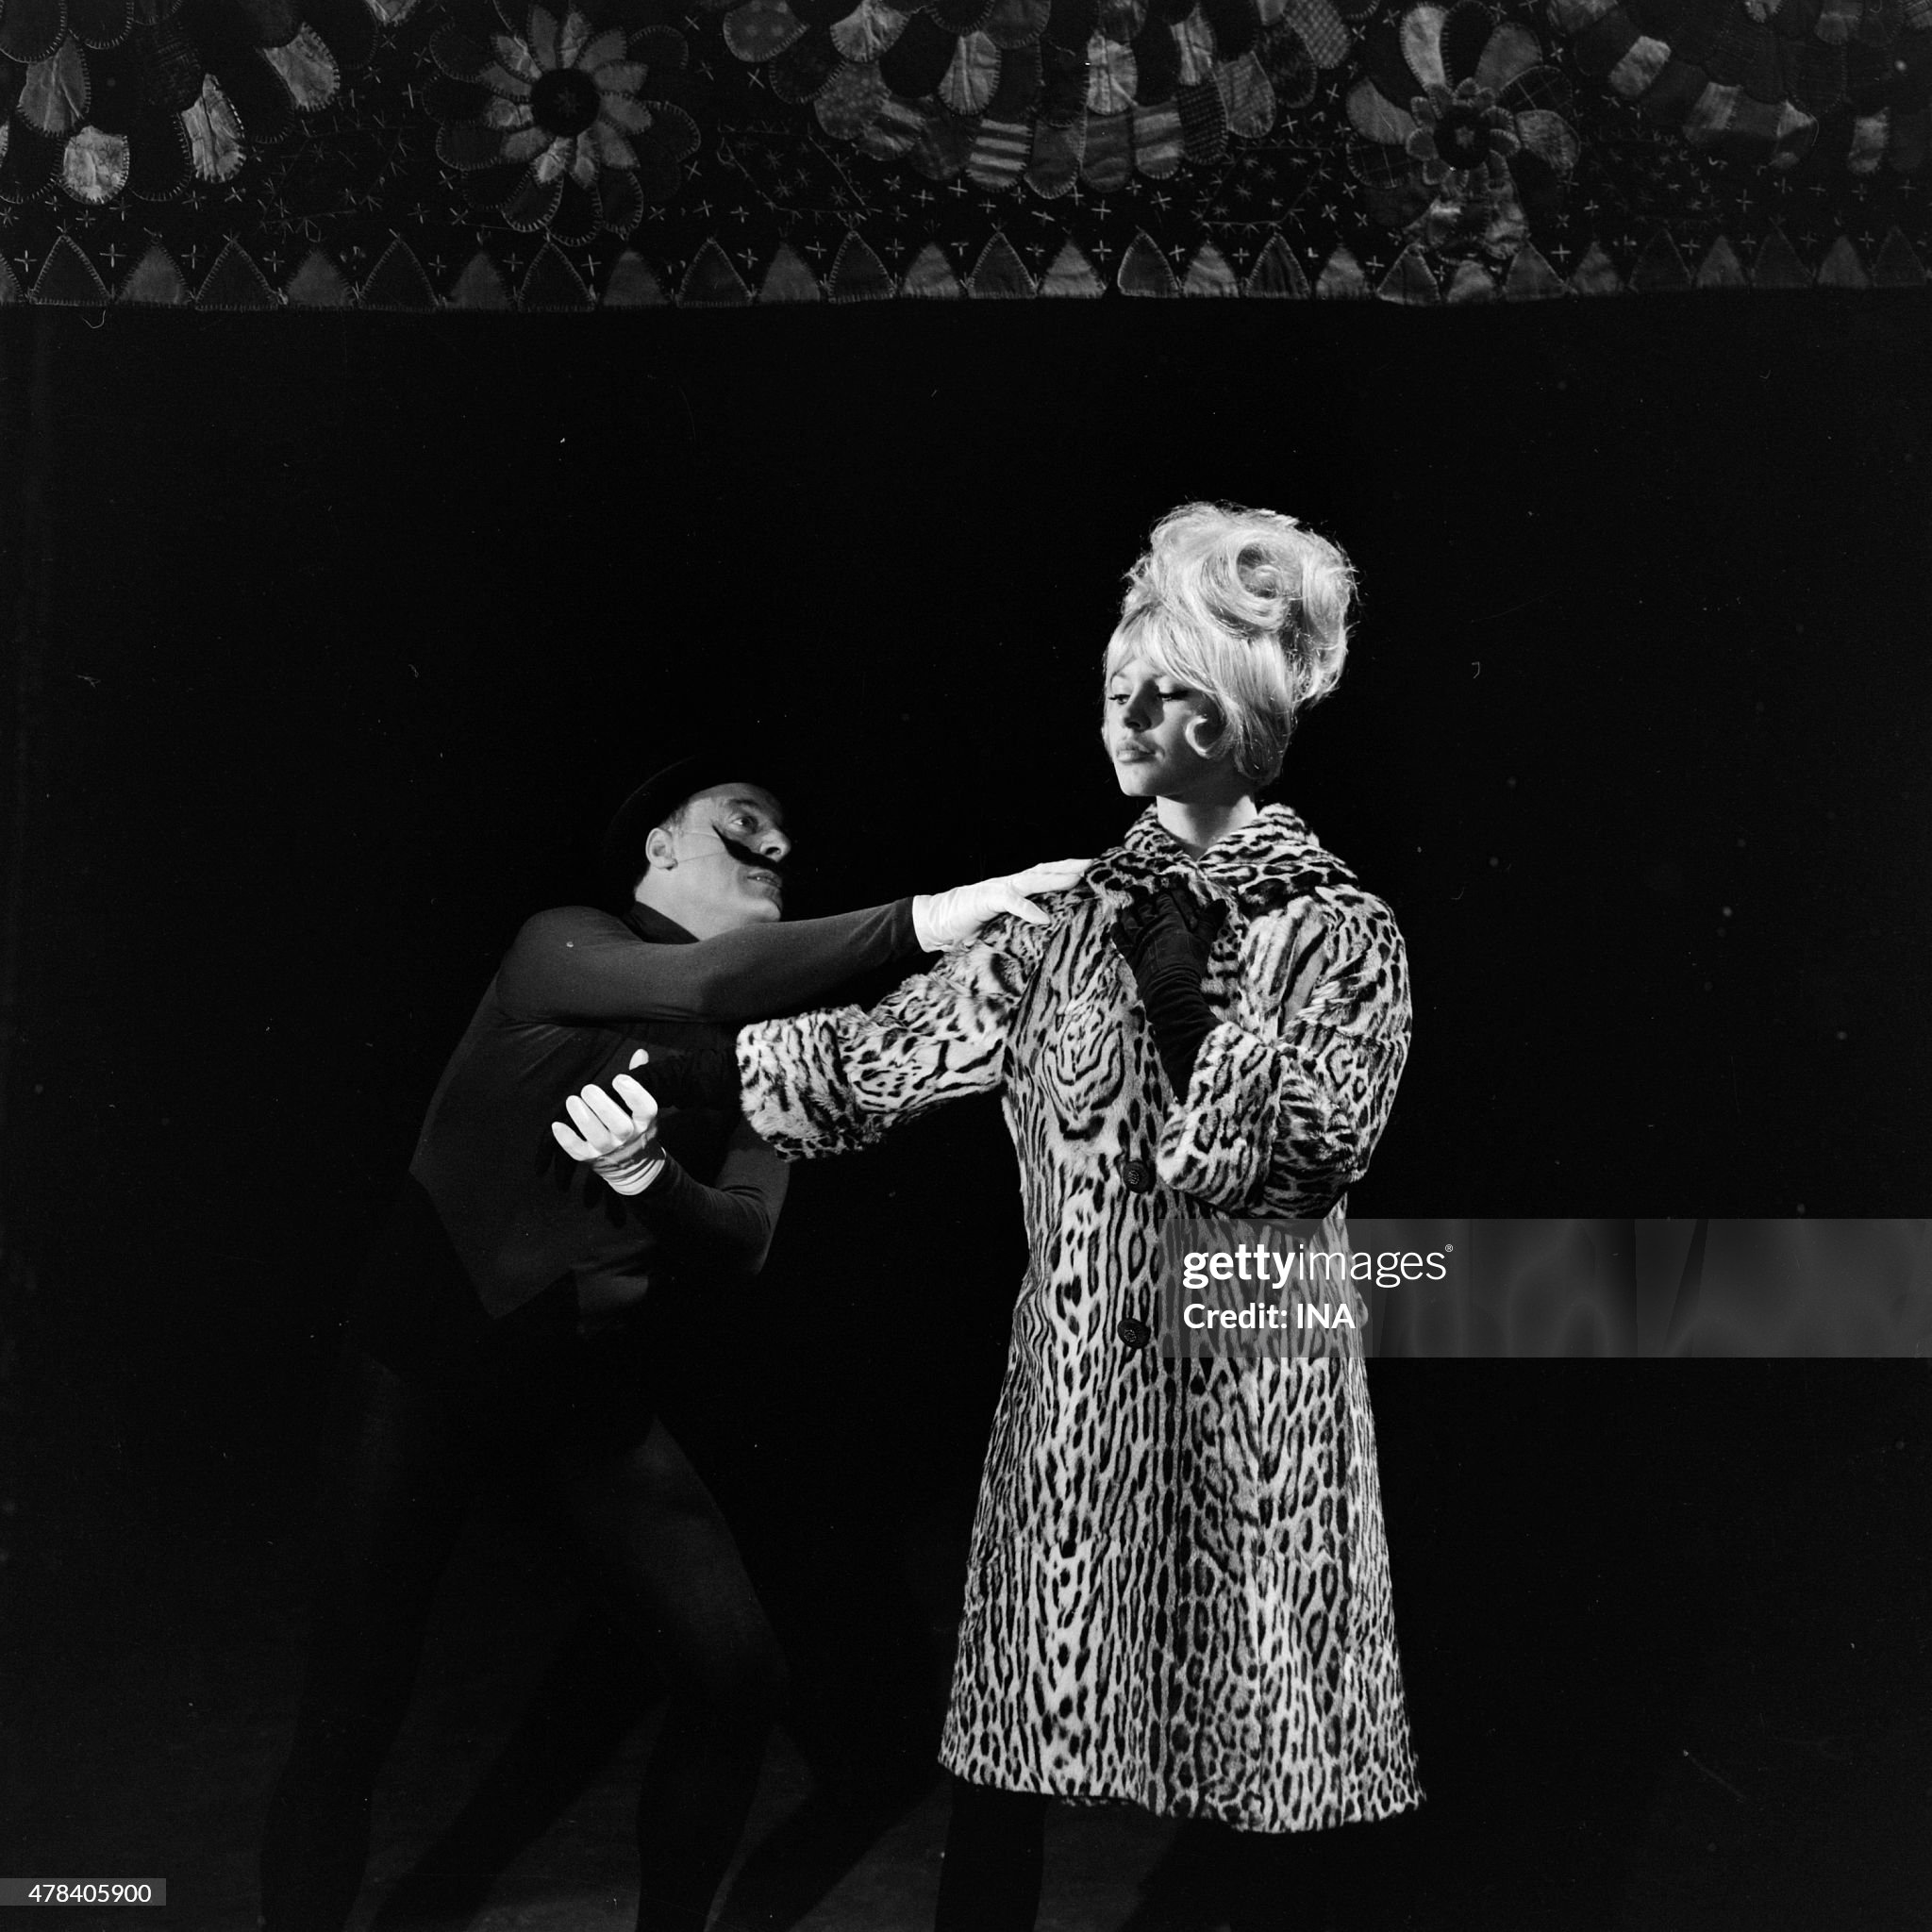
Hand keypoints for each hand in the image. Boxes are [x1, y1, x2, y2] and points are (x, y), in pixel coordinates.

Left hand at [551, 1051, 664, 1193]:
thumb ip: (639, 1078)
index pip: (646, 1109)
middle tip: (588, 1088)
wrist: (634, 1167)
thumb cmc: (635, 1127)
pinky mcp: (591, 1158)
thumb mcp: (642, 1108)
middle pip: (619, 1125)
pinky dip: (566, 1139)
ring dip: (583, 1118)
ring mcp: (609, 1150)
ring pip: (597, 1136)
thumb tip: (639, 1052)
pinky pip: (577, 1151)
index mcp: (644, 1122)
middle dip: (602, 1106)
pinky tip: (557, 1125)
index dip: (634, 1094)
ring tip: (572, 1100)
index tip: (620, 1078)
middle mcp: (628, 1138)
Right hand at [913, 858, 1091, 949]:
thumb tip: (1047, 933)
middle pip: (1044, 870)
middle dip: (1070, 866)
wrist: (936, 922)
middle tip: (1095, 865)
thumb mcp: (1002, 924)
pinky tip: (1043, 917)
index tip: (1092, 871)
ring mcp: (997, 889)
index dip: (1067, 871)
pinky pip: (1010, 901)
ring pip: (1031, 879)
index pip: (1046, 875)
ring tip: (1077, 879)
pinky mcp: (985, 899)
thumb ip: (1021, 924)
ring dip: (1055, 879)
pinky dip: (1027, 908)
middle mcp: (1009, 884)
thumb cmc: (969, 924)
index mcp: (1015, 888)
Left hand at [1109, 879, 1228, 985]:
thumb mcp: (1203, 942)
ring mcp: (1139, 941)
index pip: (1165, 902)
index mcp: (1170, 922)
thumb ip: (1210, 921)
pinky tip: (1115, 926)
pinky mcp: (1131, 955)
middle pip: (1146, 909)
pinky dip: (1117, 931)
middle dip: (1145, 902)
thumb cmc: (1190, 964)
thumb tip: (1221, 902)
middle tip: (1143, 897)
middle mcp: (1152, 928)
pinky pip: (1120, 939)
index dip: (1163, 896)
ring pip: (1130, 921)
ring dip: (1128, 913)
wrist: (1170, 987)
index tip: (1162, 892)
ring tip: (1128, 908)